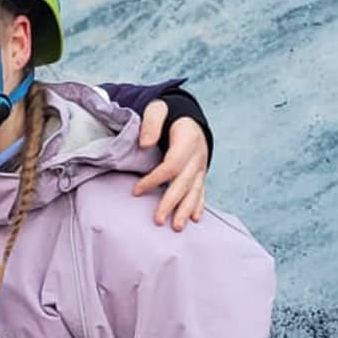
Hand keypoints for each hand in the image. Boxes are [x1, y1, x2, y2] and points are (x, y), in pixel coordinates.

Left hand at [132, 99, 208, 230]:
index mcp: (188, 140)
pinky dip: (198, 205)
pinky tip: (194, 218)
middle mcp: (198, 155)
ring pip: (194, 191)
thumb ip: (152, 123)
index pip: (172, 165)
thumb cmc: (168, 114)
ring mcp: (201, 166)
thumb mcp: (158, 109)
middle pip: (184, 183)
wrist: (188, 115)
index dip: (154, 179)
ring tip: (177, 227)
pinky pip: (201, 190)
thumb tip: (146, 144)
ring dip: (186, 210)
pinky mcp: (200, 172)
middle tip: (158, 220)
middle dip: (171, 203)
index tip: (136, 191)